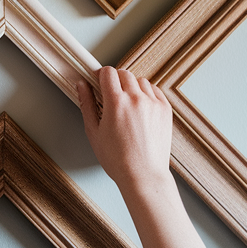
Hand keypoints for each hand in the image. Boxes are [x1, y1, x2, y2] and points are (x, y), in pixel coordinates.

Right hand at [75, 66, 173, 189]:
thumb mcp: (94, 132)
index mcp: (116, 103)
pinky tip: (140, 107)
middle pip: (124, 74)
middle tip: (111, 94)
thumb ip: (87, 104)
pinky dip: (147, 93)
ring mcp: (153, 103)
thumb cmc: (117, 159)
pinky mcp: (165, 110)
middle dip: (115, 80)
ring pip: (140, 81)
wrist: (143, 175)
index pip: (108, 73)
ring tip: (127, 103)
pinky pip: (155, 90)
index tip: (99, 81)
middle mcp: (136, 99)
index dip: (101, 75)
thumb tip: (82, 86)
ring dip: (132, 86)